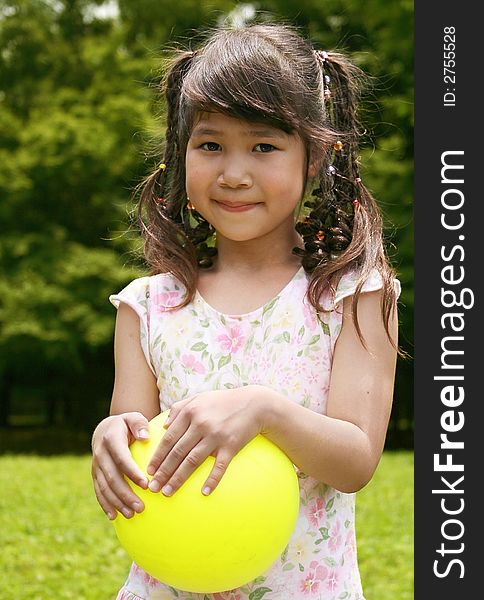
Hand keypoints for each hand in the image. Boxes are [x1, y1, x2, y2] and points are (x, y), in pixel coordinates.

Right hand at [91, 412, 150, 519]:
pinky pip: (98, 491)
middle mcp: (100, 454)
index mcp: (111, 439)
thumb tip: (145, 437)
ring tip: (131, 515)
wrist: (105, 429)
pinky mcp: (95, 475)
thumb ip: (139, 424)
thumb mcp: (133, 418)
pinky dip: (105, 504)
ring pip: (104, 487)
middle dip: (125, 494)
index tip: (146, 485)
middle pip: (112, 477)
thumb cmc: (126, 425)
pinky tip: (113, 516)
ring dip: (117, 502)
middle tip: (141, 507)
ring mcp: (96, 466)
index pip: (122, 458)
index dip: (132, 472)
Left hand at [146, 386, 264, 496]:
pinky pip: (219, 466)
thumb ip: (179, 408)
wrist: (254, 403)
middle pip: (177, 452)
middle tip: (153, 488)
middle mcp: (201, 424)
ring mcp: (216, 436)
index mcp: (191, 412)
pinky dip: (212, 480)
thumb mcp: (199, 398)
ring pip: (192, 461)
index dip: (158, 456)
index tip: (149, 471)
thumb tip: (163, 426)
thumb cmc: (224, 401)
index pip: (169, 439)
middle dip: (163, 472)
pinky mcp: (231, 445)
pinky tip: (204, 492)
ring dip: (178, 479)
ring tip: (168, 492)